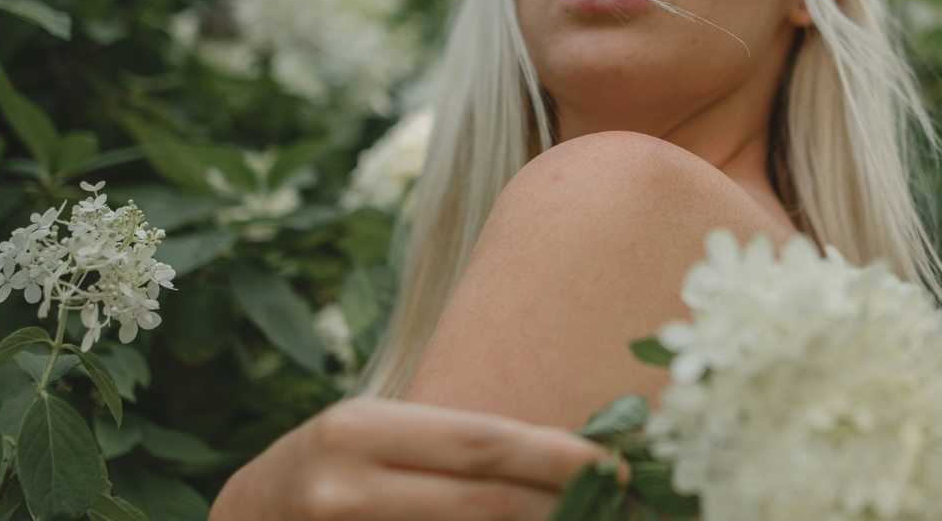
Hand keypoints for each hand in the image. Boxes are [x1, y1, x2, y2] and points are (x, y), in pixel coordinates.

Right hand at [209, 396, 625, 519]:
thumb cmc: (323, 472)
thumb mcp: (372, 439)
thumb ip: (450, 449)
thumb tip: (560, 458)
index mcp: (358, 430)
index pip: (481, 442)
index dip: (555, 456)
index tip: (613, 462)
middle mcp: (345, 487)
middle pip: (483, 502)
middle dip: (559, 505)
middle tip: (619, 503)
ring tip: (588, 519)